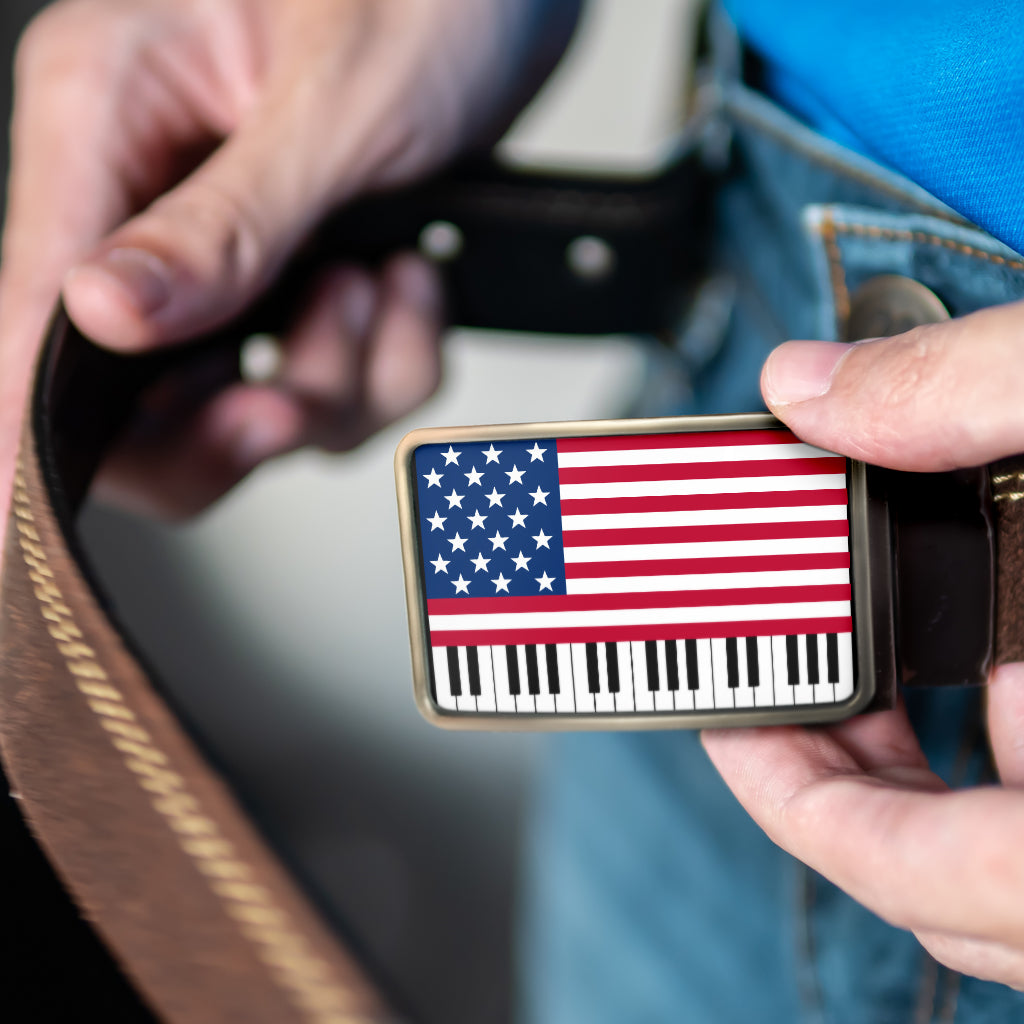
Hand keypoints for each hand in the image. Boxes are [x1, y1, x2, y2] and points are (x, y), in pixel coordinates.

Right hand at [0, 0, 577, 516]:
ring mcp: (232, 250)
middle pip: (140, 396)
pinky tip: (413, 283)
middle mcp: (153, 194)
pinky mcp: (301, 282)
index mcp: (110, 115)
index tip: (17, 516)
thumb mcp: (335, 104)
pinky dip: (394, 360)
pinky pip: (342, 383)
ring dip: (344, 376)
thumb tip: (100, 316)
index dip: (25, 423)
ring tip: (384, 283)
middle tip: (298, 401)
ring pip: (258, 402)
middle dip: (241, 419)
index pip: (33, 301)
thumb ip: (223, 224)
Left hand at [703, 302, 1023, 988]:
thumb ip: (971, 392)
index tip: (719, 721)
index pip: (927, 873)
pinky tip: (988, 658)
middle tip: (771, 681)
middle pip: (948, 874)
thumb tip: (814, 383)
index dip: (800, 804)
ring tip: (861, 663)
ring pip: (1004, 852)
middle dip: (847, 771)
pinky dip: (1000, 744)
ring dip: (922, 761)